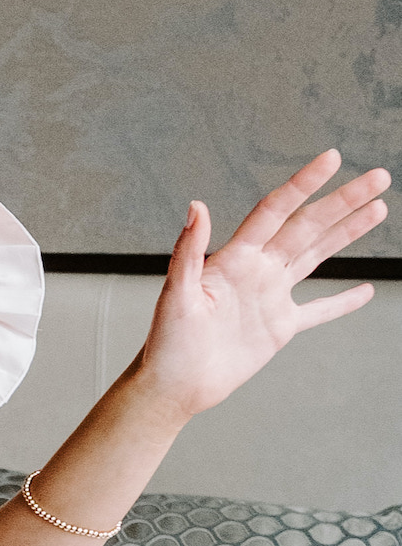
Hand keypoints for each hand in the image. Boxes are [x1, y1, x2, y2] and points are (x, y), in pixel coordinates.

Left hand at [133, 151, 386, 418]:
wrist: (173, 387)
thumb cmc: (166, 342)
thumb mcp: (176, 294)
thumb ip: (189, 251)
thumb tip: (196, 205)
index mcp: (234, 258)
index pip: (275, 210)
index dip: (304, 184)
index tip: (332, 158)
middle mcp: (257, 270)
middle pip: (307, 226)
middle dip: (343, 201)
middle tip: (380, 177)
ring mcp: (270, 297)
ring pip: (316, 256)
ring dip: (346, 232)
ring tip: (378, 208)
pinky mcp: (279, 328)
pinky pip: (317, 311)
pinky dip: (341, 302)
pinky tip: (364, 289)